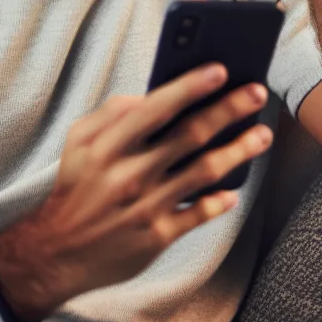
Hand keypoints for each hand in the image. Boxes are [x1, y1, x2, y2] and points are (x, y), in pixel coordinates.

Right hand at [0, 66, 272, 318]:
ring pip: (203, 172)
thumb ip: (111, 114)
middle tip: (257, 93)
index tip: (220, 70)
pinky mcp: (158, 237)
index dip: (190, 86)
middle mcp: (130, 173)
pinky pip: (198, 215)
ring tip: (262, 134)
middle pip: (189, 135)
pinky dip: (219, 201)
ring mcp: (147, 206)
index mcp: (108, 146)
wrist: (58, 251)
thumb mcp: (78, 142)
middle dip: (228, 110)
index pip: (156, 108)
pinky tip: (234, 190)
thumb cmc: (76, 187)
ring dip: (238, 150)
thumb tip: (149, 95)